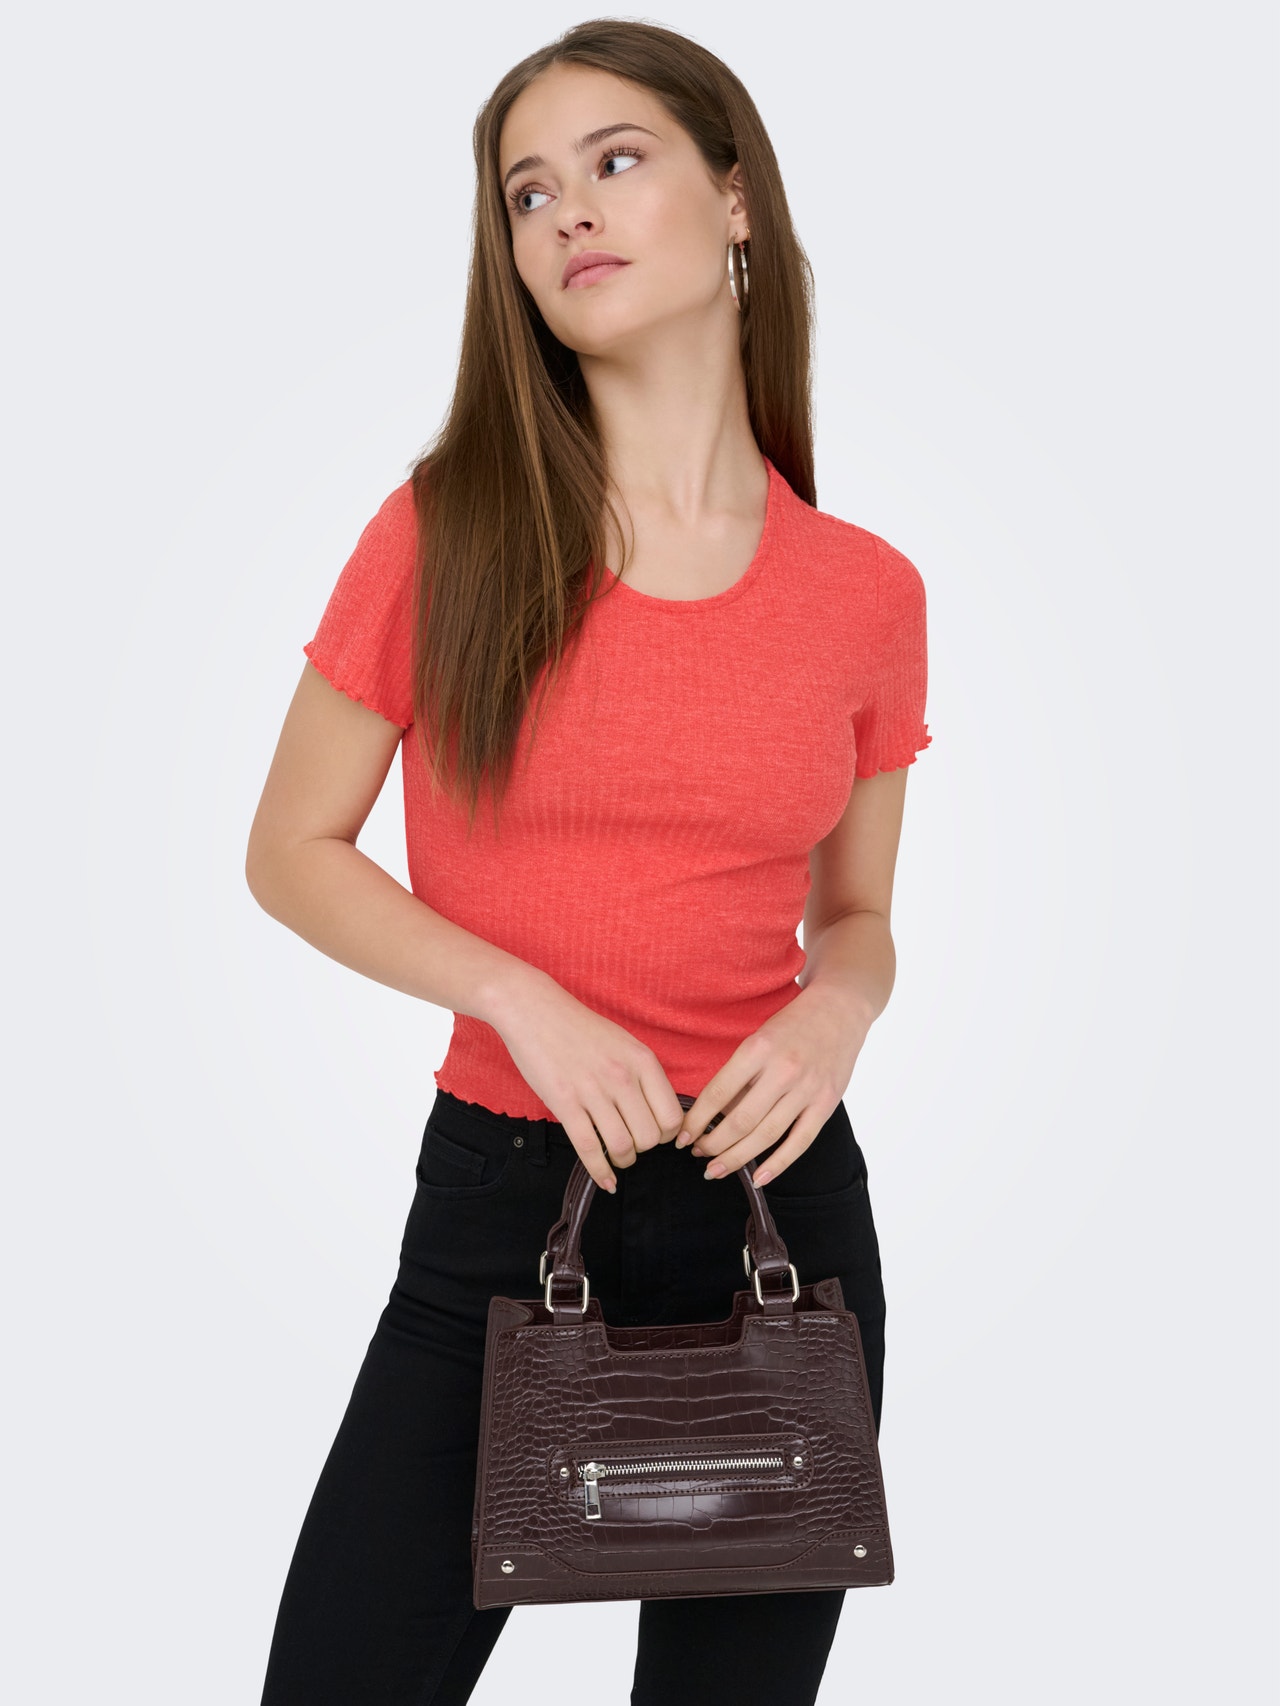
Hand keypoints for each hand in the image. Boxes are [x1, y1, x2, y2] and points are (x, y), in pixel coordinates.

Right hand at [487, 968, 685, 1191]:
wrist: (535, 1010)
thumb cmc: (579, 1028)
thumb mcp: (624, 1043)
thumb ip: (643, 1074)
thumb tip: (658, 1112)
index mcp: (643, 1061)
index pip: (672, 1117)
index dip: (667, 1135)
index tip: (654, 1135)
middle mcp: (623, 1077)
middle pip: (650, 1137)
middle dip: (644, 1149)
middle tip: (633, 1143)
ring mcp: (593, 1091)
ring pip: (623, 1146)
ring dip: (624, 1160)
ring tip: (619, 1157)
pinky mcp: (565, 1103)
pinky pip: (590, 1149)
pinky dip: (601, 1172)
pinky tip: (606, 1181)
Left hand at [675, 985, 872, 1184]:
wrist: (840, 1008)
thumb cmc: (792, 1024)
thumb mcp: (758, 1038)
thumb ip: (740, 1075)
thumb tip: (714, 1117)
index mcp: (758, 1049)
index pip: (718, 1093)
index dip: (696, 1120)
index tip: (681, 1137)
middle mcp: (782, 1070)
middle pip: (740, 1121)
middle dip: (712, 1144)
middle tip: (696, 1154)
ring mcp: (807, 1089)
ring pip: (766, 1136)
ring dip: (736, 1158)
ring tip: (716, 1169)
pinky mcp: (826, 1103)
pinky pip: (799, 1142)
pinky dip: (777, 1164)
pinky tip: (757, 1178)